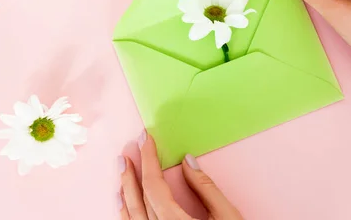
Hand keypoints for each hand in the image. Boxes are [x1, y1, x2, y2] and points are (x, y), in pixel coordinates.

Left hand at [118, 131, 242, 219]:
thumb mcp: (228, 217)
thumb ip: (206, 187)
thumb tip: (188, 161)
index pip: (154, 186)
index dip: (148, 160)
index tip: (145, 139)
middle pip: (139, 200)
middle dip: (132, 174)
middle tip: (126, 153)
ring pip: (132, 218)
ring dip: (125, 192)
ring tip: (122, 172)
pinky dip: (127, 215)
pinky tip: (124, 204)